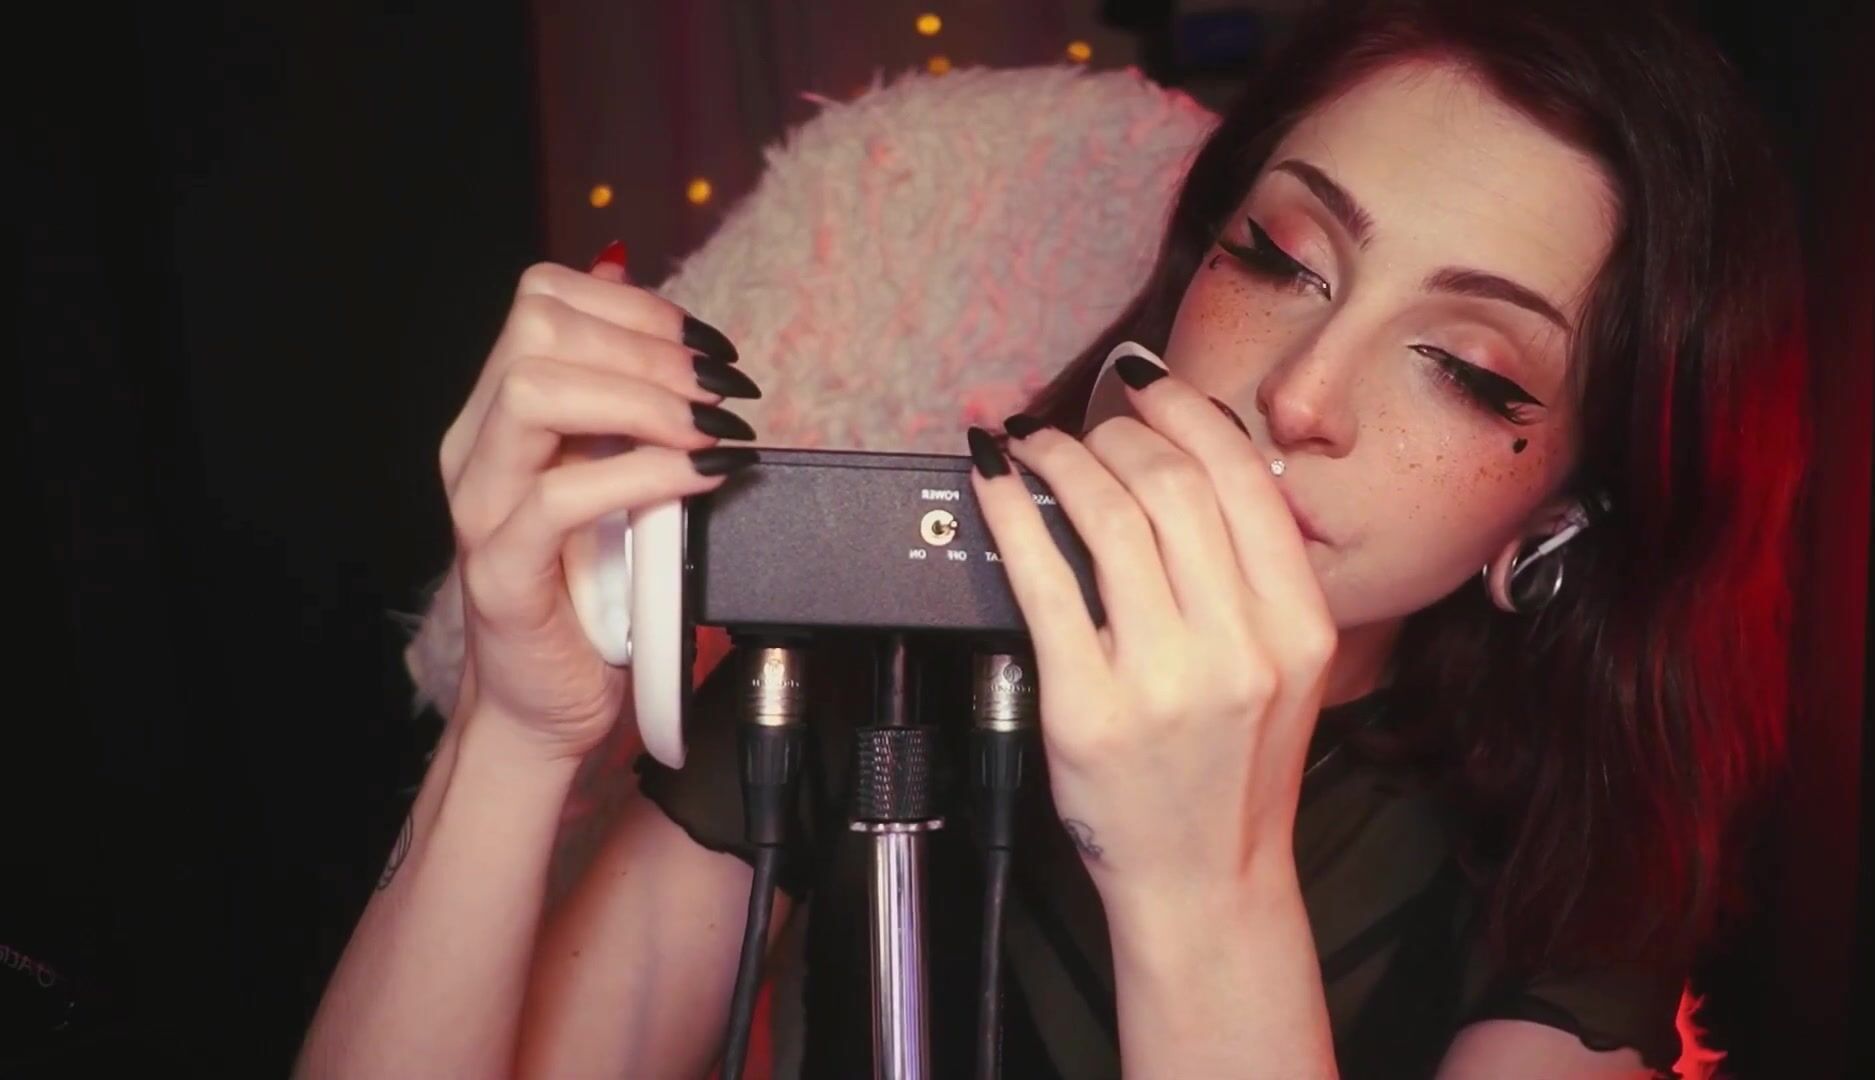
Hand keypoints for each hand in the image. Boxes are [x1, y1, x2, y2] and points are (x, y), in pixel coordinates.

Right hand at [439, 245, 761, 760]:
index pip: (544, 300)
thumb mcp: (617, 477)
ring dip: (642, 401)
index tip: (708, 348)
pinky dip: (643, 475)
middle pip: (536, 330)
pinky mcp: (502, 572)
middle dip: (647, 347)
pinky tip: (699, 480)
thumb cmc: (589, 597)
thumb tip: (661, 319)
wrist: (543, 706)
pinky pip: (560, 498)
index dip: (636, 307)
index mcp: (500, 413)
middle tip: (720, 391)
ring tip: (711, 432)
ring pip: (532, 393)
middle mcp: (477, 448)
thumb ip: (627, 405)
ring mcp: (482, 508)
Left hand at [967, 359, 1336, 898]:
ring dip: (1060, 457)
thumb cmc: (1232, 771)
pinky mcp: (1087, 706)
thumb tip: (1186, 461)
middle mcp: (1240, 643)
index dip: (1183, 410)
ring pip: (1108, 515)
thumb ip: (1253, 573)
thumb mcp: (1284, 667)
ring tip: (1033, 445)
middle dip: (1112, 433)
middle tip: (1081, 427)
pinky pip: (1041, 580)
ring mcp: (1163, 677)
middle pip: (1171, 483)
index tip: (1143, 384)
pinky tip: (993, 482)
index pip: (1239, 477)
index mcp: (1297, 623)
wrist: (1206, 880)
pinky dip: (1011, 513)